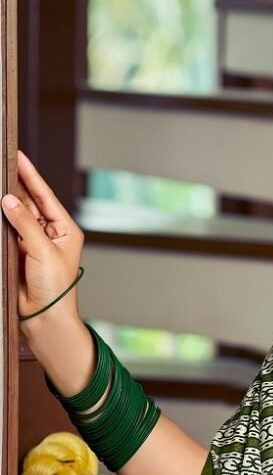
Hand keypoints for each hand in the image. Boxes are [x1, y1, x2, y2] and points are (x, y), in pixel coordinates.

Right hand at [2, 150, 84, 327]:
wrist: (44, 316)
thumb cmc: (57, 288)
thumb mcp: (43, 251)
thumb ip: (25, 223)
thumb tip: (9, 201)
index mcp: (65, 229)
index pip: (45, 196)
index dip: (31, 176)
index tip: (19, 158)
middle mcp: (51, 233)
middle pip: (30, 202)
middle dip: (16, 185)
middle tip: (2, 166)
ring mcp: (33, 242)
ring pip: (17, 215)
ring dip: (7, 202)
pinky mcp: (19, 252)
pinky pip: (8, 230)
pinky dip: (1, 220)